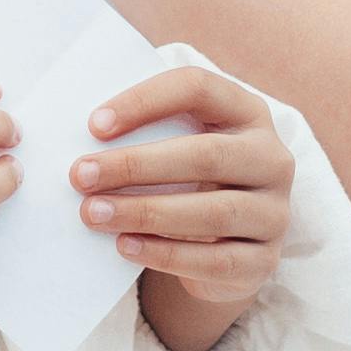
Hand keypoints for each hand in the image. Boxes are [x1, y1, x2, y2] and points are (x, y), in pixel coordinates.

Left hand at [75, 63, 289, 349]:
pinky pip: (215, 260)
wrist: (227, 250)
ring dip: (145, 212)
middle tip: (80, 175)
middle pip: (206, 155)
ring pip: (213, 212)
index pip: (198, 89)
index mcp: (247, 112)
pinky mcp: (264, 261)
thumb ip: (144, 133)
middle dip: (136, 165)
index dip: (145, 102)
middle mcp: (271, 158)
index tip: (93, 126)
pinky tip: (125, 246)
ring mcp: (275, 212)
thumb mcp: (174, 147)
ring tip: (93, 213)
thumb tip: (76, 136)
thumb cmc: (188, 184)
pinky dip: (166, 254)